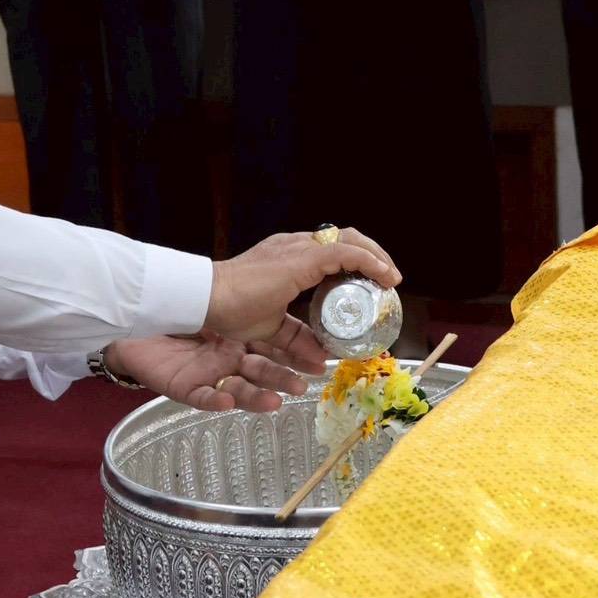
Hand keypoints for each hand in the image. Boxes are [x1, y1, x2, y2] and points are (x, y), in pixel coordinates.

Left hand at [104, 321, 328, 412]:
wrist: (135, 308)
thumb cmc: (181, 304)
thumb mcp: (228, 303)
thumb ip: (262, 299)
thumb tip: (301, 283)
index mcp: (242, 336)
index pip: (276, 348)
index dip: (298, 357)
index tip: (321, 363)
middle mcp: (228, 359)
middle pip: (261, 373)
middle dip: (282, 381)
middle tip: (304, 388)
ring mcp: (207, 375)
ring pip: (237, 389)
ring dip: (256, 397)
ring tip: (276, 402)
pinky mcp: (182, 386)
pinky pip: (200, 396)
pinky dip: (213, 399)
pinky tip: (226, 400)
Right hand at [204, 227, 400, 345]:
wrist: (206, 299)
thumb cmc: (228, 310)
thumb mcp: (272, 329)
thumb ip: (296, 340)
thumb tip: (319, 359)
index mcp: (289, 258)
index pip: (331, 248)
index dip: (357, 260)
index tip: (375, 280)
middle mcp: (295, 246)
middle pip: (346, 237)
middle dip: (372, 255)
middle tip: (387, 278)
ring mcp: (297, 248)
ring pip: (349, 239)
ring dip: (375, 256)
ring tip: (390, 277)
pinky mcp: (300, 259)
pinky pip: (345, 253)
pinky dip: (368, 261)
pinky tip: (383, 276)